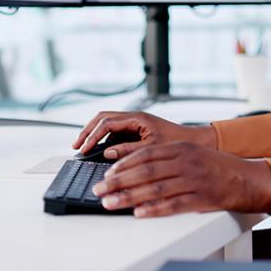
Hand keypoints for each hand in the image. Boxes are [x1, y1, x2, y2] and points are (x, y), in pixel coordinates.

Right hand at [73, 111, 216, 160]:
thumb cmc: (176, 143)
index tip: (82, 148)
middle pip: (102, 118)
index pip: (107, 123)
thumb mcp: (151, 150)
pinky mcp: (136, 129)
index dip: (92, 135)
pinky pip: (115, 131)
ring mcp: (134, 122)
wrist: (194, 142)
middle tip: (76, 146)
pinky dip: (103, 138)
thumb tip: (106, 153)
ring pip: (107, 123)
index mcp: (137, 118)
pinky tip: (98, 150)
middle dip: (87, 131)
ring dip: (94, 133)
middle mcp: (134, 117)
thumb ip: (128, 151)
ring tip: (83, 147)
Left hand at [92, 141, 270, 217]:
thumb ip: (166, 159)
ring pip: (154, 189)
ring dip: (128, 197)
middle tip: (100, 189)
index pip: (144, 155)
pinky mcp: (200, 197)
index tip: (107, 174)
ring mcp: (193, 180)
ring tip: (111, 203)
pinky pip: (173, 205)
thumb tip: (136, 169)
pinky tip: (139, 213)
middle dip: (118, 181)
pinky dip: (154, 209)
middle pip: (144, 172)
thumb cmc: (216, 167)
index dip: (123, 165)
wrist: (247, 178)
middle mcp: (184, 162)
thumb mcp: (191, 154)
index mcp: (179, 149)